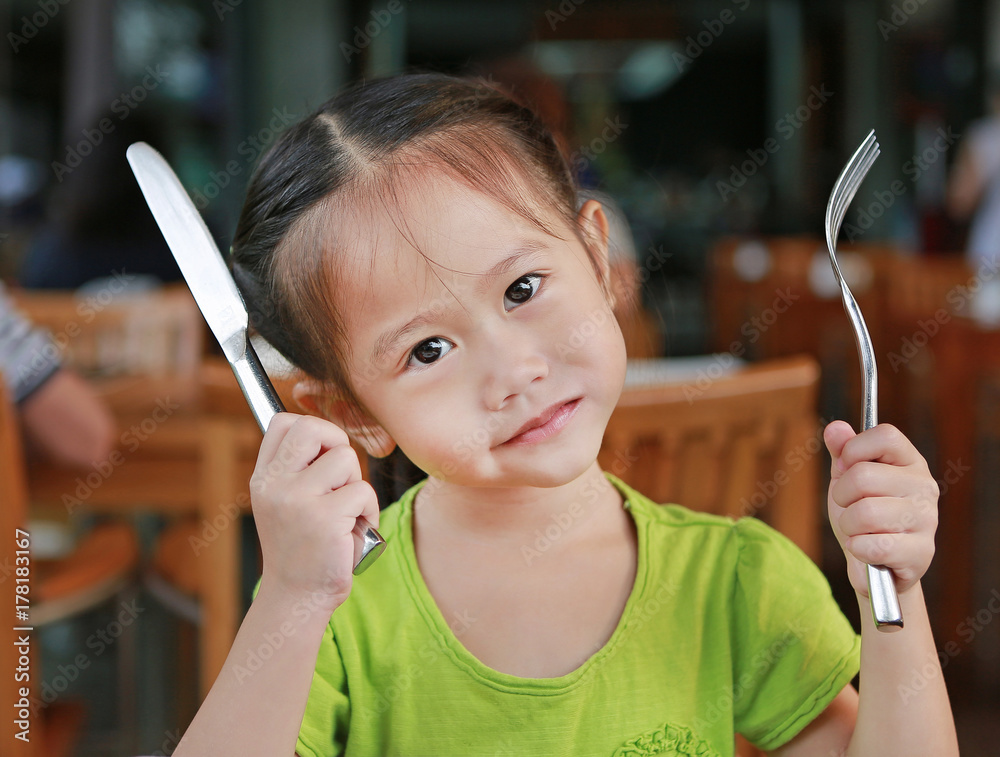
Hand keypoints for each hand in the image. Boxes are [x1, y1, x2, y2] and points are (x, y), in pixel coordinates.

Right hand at [250, 412, 379, 614]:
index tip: (322, 456)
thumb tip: (326, 430)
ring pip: (345, 458)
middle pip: (313, 427)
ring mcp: (297, 500)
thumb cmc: (302, 548)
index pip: (283, 422)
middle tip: (341, 476)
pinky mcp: (324, 518)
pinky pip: (363, 491)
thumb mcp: (284, 503)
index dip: (313, 431)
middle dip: (338, 444)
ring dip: (356, 484)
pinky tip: (354, 533)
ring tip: (346, 513)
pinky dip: (369, 512)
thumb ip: (295, 469)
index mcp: (263, 478)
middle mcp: (274, 484)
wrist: (297, 599)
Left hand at [823, 421, 938, 596]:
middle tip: (850, 507)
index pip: (885, 435)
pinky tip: (866, 549)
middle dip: (842, 496)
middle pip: (862, 476)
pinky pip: (874, 546)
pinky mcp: (921, 553)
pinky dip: (858, 549)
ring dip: (848, 526)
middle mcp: (925, 487)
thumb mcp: (847, 479)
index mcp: (910, 461)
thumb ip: (842, 452)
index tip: (844, 468)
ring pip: (865, 513)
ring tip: (860, 530)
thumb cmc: (864, 516)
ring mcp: (927, 520)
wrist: (877, 564)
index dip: (854, 450)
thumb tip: (835, 427)